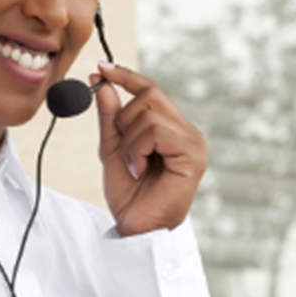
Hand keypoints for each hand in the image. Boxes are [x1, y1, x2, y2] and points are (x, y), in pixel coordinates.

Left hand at [93, 61, 207, 236]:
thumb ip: (110, 116)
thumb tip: (101, 80)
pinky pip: (156, 131)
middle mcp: (189, 133)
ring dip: (129, 142)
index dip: (127, 76)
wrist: (136, 229)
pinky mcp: (193, 156)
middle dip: (124, 120)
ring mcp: (194, 143)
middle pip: (149, 95)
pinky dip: (138, 150)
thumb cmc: (130, 196)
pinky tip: (141, 170)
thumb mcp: (112, 149)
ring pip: (149, 114)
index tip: (101, 67)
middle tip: (124, 151)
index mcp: (174, 130)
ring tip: (134, 167)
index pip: (152, 90)